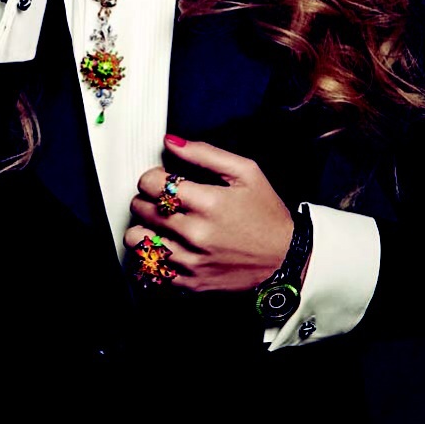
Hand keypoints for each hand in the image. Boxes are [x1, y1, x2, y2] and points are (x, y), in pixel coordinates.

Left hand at [124, 136, 294, 292]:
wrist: (286, 259)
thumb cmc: (267, 214)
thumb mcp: (246, 172)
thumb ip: (204, 153)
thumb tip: (171, 141)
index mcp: (208, 202)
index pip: (151, 183)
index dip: (152, 177)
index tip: (163, 180)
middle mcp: (195, 233)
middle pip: (141, 208)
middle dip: (147, 198)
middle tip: (163, 199)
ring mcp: (191, 260)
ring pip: (138, 239)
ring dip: (144, 226)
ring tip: (159, 222)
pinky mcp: (190, 282)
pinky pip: (151, 268)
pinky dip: (152, 254)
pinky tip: (166, 245)